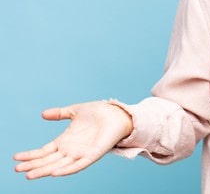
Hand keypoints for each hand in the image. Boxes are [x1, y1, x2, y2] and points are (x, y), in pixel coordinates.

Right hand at [14, 101, 133, 178]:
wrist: (118, 113)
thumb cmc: (99, 112)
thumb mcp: (76, 111)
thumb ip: (60, 113)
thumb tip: (43, 114)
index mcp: (66, 140)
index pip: (44, 151)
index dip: (31, 155)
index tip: (16, 158)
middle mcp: (71, 149)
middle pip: (48, 161)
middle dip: (33, 165)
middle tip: (17, 169)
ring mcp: (81, 153)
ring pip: (59, 166)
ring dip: (44, 170)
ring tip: (29, 175)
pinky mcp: (93, 155)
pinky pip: (78, 165)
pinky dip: (67, 170)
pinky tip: (55, 173)